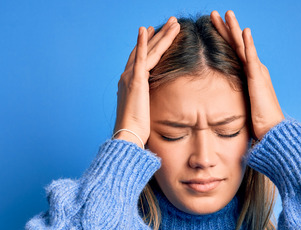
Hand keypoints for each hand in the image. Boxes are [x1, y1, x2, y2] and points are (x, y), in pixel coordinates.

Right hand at [114, 17, 180, 147]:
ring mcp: (130, 77)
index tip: (154, 33)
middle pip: (145, 50)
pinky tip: (146, 29)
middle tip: (170, 22)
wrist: (128, 136)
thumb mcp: (144, 114)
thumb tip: (154, 109)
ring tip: (173, 22)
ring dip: (161, 35)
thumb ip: (148, 105)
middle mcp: (127, 77)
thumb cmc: (136, 131)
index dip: (148, 45)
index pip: (141, 59)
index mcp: (130, 85)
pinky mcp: (135, 80)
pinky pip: (141, 57)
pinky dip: (143, 42)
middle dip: (158, 36)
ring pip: (149, 50)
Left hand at [210, 10, 283, 140]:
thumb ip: (231, 99)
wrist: (272, 131)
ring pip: (243, 46)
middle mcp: (254, 69)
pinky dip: (248, 44)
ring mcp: (257, 72)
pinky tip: (245, 32)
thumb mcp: (240, 106)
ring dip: (235, 29)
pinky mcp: (258, 79)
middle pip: (237, 44)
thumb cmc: (257, 123)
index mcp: (249, 75)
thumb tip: (214, 103)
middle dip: (226, 27)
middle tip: (215, 13)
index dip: (223, 38)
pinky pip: (252, 59)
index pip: (233, 52)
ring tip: (227, 14)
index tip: (213, 26)